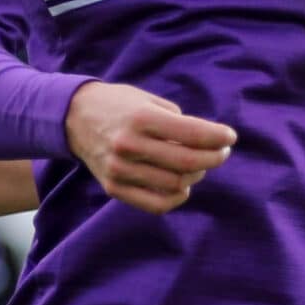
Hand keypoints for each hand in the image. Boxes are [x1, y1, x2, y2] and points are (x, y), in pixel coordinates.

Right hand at [65, 82, 235, 213]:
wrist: (74, 117)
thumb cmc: (118, 105)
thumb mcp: (147, 100)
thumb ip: (177, 120)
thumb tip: (207, 142)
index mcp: (141, 118)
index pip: (192, 134)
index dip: (218, 137)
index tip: (230, 137)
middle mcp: (130, 146)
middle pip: (188, 163)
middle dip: (214, 158)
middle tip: (221, 152)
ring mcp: (120, 170)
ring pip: (175, 185)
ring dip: (197, 176)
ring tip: (200, 165)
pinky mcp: (114, 188)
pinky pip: (156, 205)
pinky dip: (177, 197)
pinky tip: (183, 185)